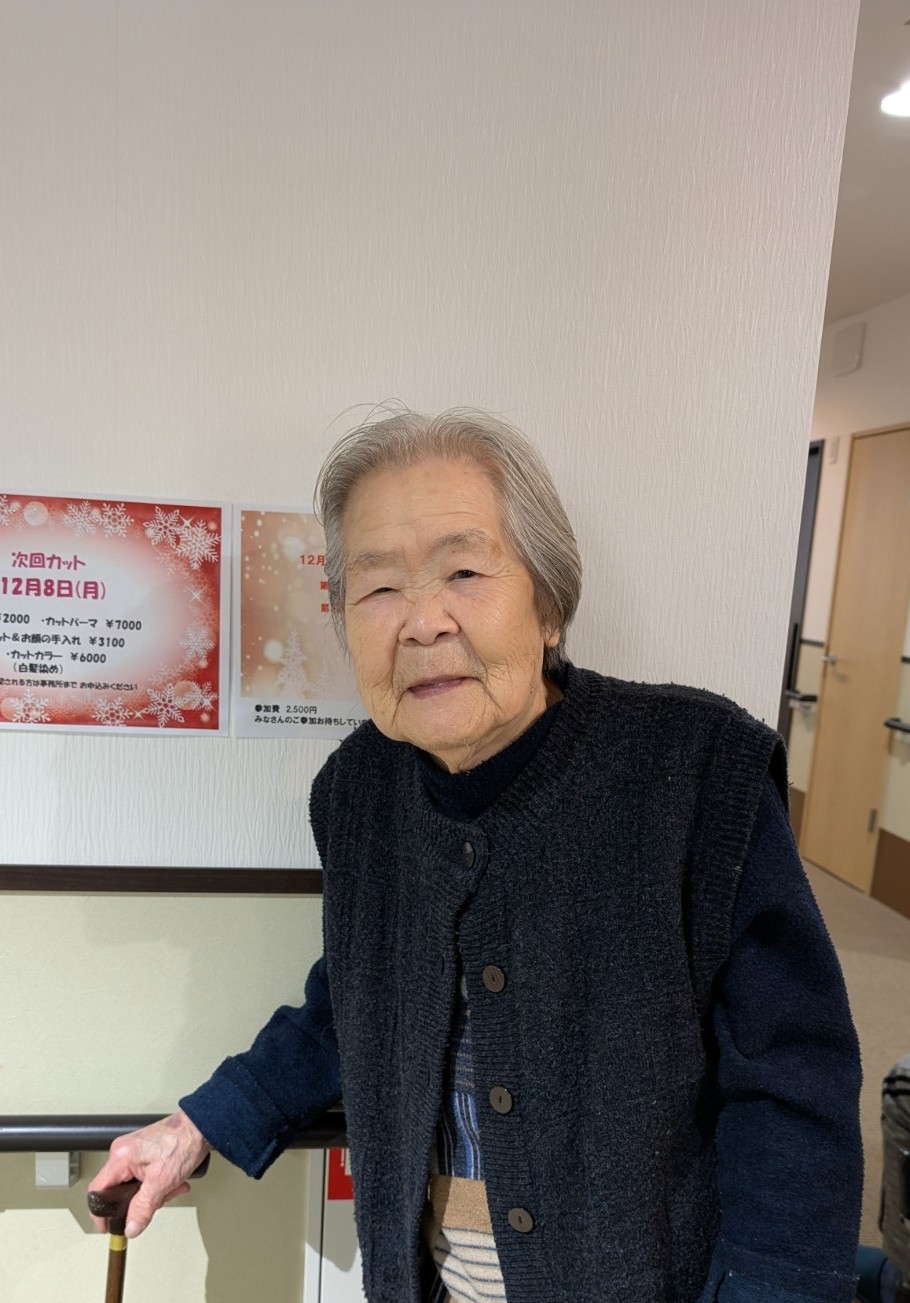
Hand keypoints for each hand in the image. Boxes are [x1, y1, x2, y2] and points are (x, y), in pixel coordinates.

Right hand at [87, 1110, 210, 1237]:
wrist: (202, 1125)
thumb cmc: (183, 1143)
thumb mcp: (161, 1182)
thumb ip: (143, 1208)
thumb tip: (130, 1228)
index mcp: (120, 1156)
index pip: (98, 1190)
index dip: (100, 1212)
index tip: (107, 1227)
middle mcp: (124, 1151)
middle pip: (119, 1190)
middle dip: (141, 1201)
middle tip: (157, 1203)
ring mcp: (135, 1151)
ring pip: (135, 1185)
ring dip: (156, 1193)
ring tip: (173, 1188)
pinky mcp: (146, 1152)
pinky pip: (146, 1177)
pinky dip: (160, 1184)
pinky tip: (176, 1183)